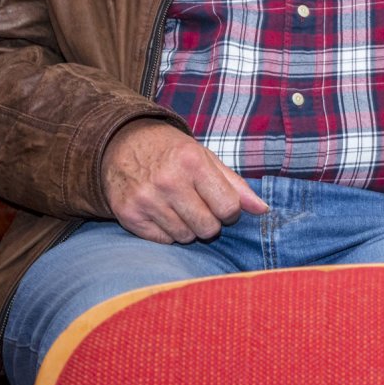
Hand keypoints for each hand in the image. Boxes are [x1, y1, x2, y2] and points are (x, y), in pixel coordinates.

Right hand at [101, 121, 267, 243]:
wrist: (121, 144)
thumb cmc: (172, 152)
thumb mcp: (206, 158)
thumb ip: (235, 185)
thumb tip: (263, 209)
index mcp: (193, 163)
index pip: (228, 207)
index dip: (230, 211)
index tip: (223, 205)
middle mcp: (168, 181)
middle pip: (208, 227)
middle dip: (211, 223)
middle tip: (201, 208)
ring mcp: (146, 199)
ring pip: (185, 237)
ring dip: (189, 228)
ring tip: (180, 209)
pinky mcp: (128, 215)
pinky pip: (163, 240)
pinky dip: (168, 232)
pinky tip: (162, 213)